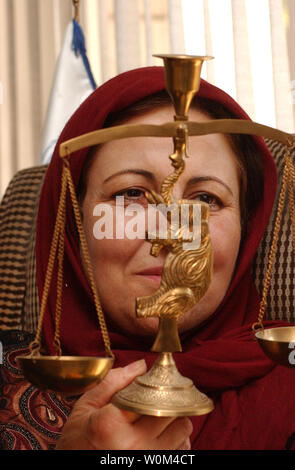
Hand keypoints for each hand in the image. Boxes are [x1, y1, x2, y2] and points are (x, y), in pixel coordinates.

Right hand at [55, 359, 192, 449]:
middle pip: (170, 409)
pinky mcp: (156, 469)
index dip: (155, 383)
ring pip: (183, 428)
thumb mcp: (86, 407)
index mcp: (111, 424)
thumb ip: (112, 383)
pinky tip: (160, 434)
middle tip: (158, 396)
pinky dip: (177, 438)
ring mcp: (147, 459)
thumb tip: (141, 366)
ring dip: (175, 418)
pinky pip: (182, 448)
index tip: (154, 379)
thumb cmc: (78, 440)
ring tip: (158, 416)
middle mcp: (132, 444)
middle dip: (167, 398)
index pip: (149, 393)